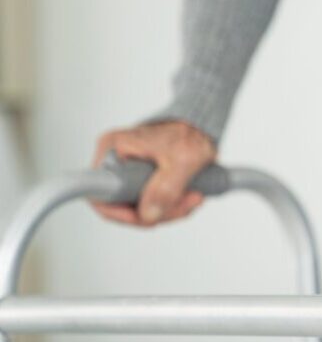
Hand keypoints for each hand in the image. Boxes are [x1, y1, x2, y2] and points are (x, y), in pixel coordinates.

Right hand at [90, 120, 216, 226]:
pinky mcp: (141, 176)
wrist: (202, 123)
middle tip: (186, 204)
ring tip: (194, 196)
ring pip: (140, 206)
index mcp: (112, 149)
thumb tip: (147, 215)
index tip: (149, 218)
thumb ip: (166, 188)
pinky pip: (151, 200)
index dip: (122, 215)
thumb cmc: (191, 132)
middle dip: (158, 212)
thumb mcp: (182, 161)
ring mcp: (127, 170)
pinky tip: (190, 195)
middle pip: (124, 205)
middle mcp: (115, 160)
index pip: (99, 195)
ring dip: (169, 209)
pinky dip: (171, 204)